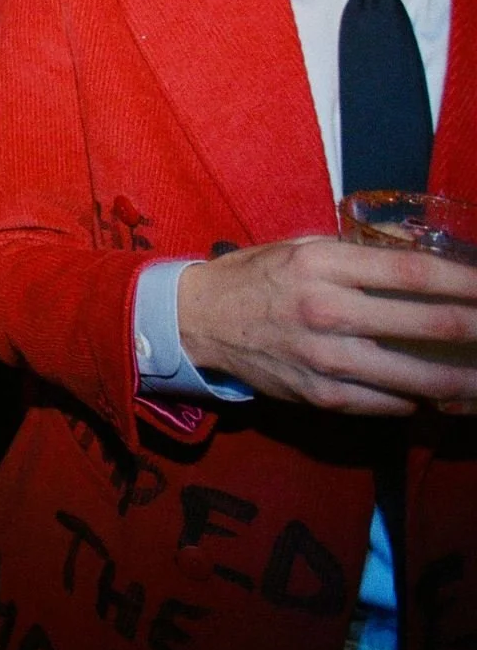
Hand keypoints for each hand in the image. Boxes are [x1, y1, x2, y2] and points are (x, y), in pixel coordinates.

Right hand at [178, 236, 476, 413]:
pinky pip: (388, 403)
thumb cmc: (258, 276)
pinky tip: (440, 396)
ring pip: (417, 377)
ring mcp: (324, 358)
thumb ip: (364, 248)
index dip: (466, 282)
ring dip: (463, 380)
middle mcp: (326, 310)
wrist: (198, 321)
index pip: (414, 271)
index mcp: (322, 264)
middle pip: (428, 324)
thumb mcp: (305, 246)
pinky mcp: (320, 395)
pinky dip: (419, 401)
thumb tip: (424, 246)